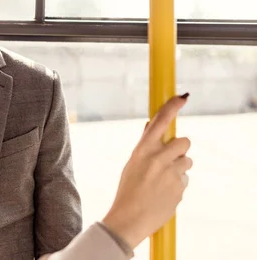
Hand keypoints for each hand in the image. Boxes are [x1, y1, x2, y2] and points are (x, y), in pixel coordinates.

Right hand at [102, 94, 192, 248]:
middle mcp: (159, 158)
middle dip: (180, 148)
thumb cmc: (128, 190)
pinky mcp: (181, 188)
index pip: (161, 121)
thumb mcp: (132, 163)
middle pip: (184, 142)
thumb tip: (151, 125)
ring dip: (179, 167)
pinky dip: (177, 184)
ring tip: (163, 179)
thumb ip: (145, 145)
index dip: (172, 107)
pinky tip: (163, 193)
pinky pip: (185, 179)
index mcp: (143, 149)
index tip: (182, 97)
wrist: (130, 218)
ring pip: (187, 162)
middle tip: (169, 158)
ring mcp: (172, 173)